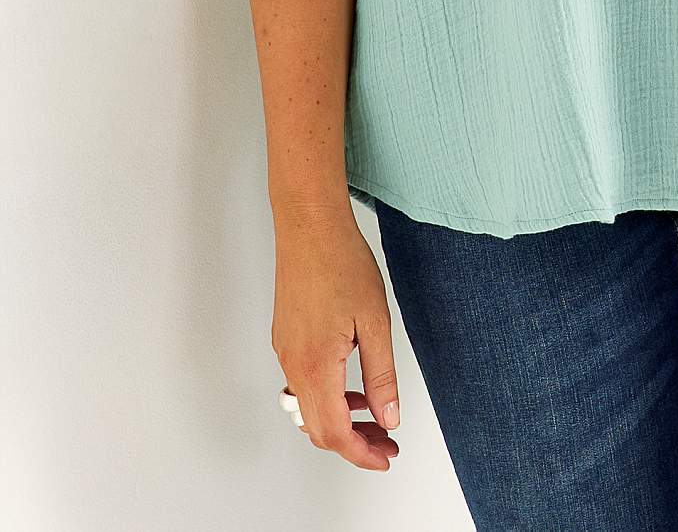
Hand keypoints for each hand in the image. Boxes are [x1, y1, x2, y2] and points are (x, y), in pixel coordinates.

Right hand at [270, 201, 401, 469]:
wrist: (309, 224)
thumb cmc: (342, 262)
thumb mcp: (375, 321)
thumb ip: (382, 376)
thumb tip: (388, 417)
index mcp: (316, 365)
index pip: (335, 433)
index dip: (362, 454)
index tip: (385, 458)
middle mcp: (293, 364)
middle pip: (318, 429)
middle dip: (353, 443)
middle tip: (385, 442)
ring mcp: (284, 351)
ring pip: (307, 409)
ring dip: (338, 420)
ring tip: (372, 414)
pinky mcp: (284, 338)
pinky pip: (301, 385)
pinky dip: (326, 397)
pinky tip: (350, 383)